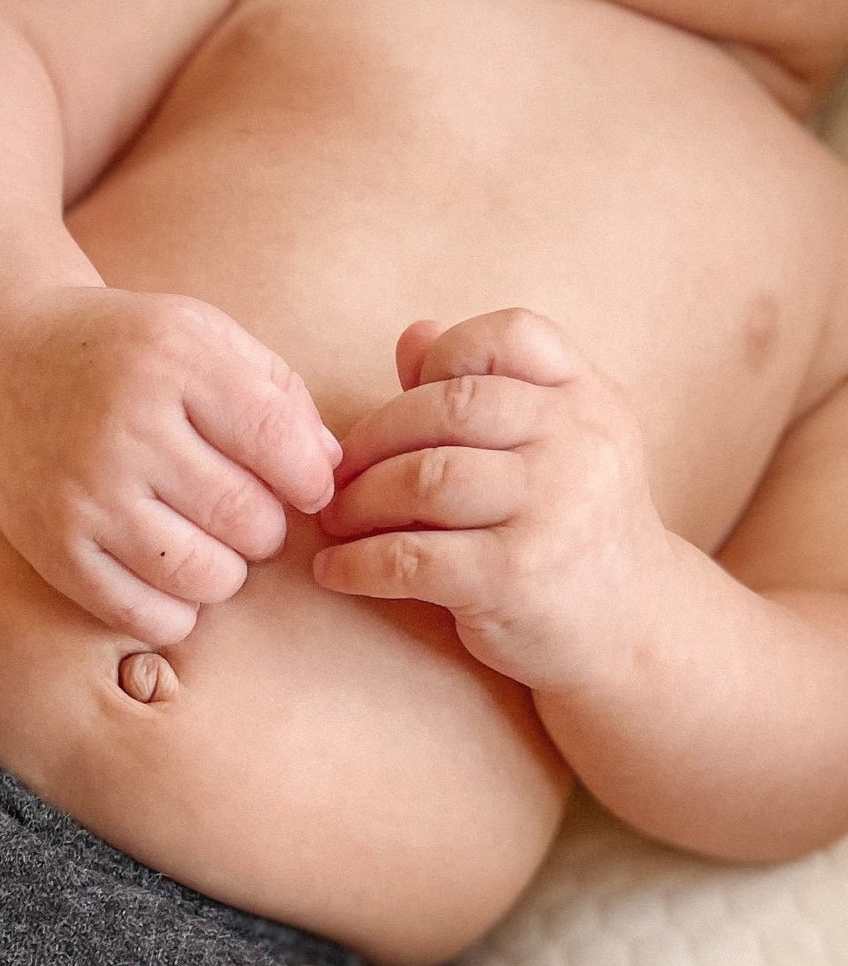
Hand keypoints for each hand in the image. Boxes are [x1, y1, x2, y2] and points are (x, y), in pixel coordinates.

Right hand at [0, 286, 338, 643]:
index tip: (302, 487)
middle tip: (244, 513)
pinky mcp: (53, 547)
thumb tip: (332, 474)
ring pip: (206, 576)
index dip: (311, 481)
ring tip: (207, 542)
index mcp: (173, 360)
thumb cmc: (121, 355)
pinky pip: (147, 616)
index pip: (280, 446)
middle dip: (266, 529)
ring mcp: (85, 493)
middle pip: (249, 520)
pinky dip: (178, 610)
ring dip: (226, 572)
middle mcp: (125, 427)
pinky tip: (169, 574)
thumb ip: (277, 394)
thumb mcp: (200, 337)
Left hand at [313, 310, 673, 690]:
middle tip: (335, 473)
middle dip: (373, 437)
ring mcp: (552, 510)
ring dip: (357, 500)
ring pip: (423, 478)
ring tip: (333, 519)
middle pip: (449, 405)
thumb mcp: (552, 445)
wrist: (632, 630)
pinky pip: (410, 558)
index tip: (401, 401)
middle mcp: (578, 444)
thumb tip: (413, 335)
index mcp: (586, 399)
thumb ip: (484, 387)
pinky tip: (334, 570)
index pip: (509, 335)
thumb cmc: (570, 526)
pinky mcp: (515, 579)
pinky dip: (356, 563)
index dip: (441, 356)